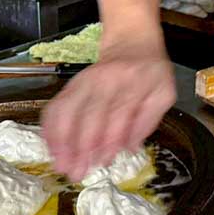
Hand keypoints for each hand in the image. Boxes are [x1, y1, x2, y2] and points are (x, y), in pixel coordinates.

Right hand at [41, 35, 175, 181]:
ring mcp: (85, 81)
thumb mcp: (163, 93)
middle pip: (89, 116)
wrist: (132, 42)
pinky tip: (50, 145)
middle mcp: (106, 81)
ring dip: (60, 140)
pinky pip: (56, 105)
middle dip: (80, 148)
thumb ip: (149, 120)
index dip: (108, 141)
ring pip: (67, 111)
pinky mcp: (72, 83)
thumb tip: (131, 148)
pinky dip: (50, 127)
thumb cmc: (151, 72)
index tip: (102, 163)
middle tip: (76, 172)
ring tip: (60, 164)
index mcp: (133, 84)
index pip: (118, 115)